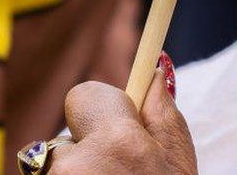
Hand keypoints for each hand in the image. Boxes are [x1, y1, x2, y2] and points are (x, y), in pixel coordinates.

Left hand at [48, 68, 196, 173]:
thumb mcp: (178, 157)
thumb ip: (161, 111)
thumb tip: (154, 72)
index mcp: (115, 141)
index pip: (83, 95)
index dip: (102, 109)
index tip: (117, 126)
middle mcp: (73, 164)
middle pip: (72, 132)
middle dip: (91, 145)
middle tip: (121, 168)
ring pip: (58, 162)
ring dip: (80, 169)